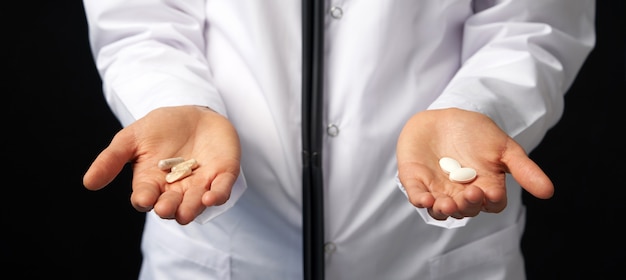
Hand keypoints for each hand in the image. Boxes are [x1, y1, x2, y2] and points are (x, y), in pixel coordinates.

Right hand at [83, 105, 240, 224]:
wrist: (194, 113)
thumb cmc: (159, 128)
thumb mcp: (131, 138)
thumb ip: (112, 159)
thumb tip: (88, 183)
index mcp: (151, 182)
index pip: (145, 197)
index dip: (144, 200)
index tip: (143, 198)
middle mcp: (175, 189)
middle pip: (171, 205)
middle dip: (168, 208)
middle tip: (165, 208)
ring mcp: (200, 183)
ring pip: (195, 203)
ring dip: (191, 208)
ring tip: (186, 212)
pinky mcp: (222, 175)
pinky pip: (221, 189)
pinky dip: (218, 195)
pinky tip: (212, 197)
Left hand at [396, 108, 552, 219]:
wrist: (443, 115)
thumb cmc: (476, 132)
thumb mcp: (503, 147)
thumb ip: (523, 169)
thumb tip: (549, 192)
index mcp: (485, 187)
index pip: (492, 204)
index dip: (492, 201)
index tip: (490, 192)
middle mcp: (461, 193)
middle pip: (467, 209)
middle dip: (468, 205)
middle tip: (469, 194)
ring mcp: (438, 189)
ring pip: (442, 210)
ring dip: (444, 210)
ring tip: (446, 204)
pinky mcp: (416, 181)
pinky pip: (417, 196)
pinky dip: (420, 200)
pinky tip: (425, 200)